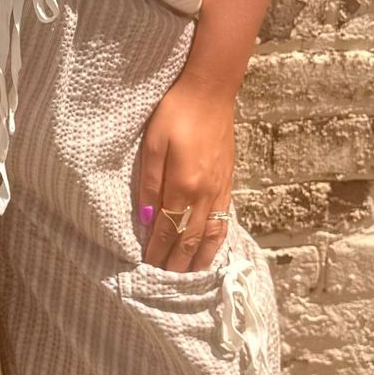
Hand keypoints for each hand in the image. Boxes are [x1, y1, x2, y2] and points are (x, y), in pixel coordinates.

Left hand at [132, 71, 238, 270]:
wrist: (210, 90)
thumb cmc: (175, 112)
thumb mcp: (152, 144)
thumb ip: (149, 183)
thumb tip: (146, 218)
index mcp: (183, 185)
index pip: (168, 230)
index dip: (157, 252)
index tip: (146, 270)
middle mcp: (205, 193)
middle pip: (191, 239)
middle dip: (177, 264)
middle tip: (165, 285)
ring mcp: (220, 188)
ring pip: (211, 234)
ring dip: (200, 259)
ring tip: (190, 278)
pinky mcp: (228, 181)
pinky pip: (223, 220)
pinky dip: (217, 241)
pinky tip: (211, 248)